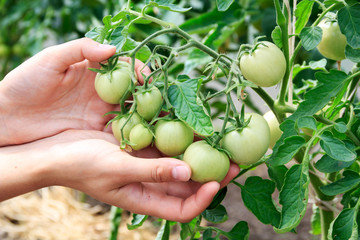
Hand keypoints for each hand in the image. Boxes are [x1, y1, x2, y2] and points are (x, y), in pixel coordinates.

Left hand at [0, 38, 149, 145]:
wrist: (5, 119)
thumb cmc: (24, 84)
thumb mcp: (49, 60)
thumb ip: (81, 49)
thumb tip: (113, 49)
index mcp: (94, 71)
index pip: (126, 68)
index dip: (141, 72)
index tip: (149, 80)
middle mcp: (102, 92)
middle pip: (134, 92)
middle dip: (152, 97)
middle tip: (166, 104)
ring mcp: (100, 113)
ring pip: (132, 113)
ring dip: (147, 117)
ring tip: (164, 122)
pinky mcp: (96, 133)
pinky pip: (121, 132)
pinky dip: (135, 134)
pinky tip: (147, 138)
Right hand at [0, 130, 239, 221]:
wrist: (54, 150)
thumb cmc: (80, 165)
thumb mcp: (117, 170)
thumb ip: (153, 173)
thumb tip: (189, 174)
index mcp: (144, 197)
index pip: (182, 209)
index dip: (203, 198)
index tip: (219, 180)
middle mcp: (149, 183)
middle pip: (188, 184)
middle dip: (211, 173)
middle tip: (232, 158)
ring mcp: (145, 163)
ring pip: (180, 162)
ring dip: (198, 153)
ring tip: (218, 140)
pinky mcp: (139, 145)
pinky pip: (165, 143)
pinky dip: (178, 136)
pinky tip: (189, 124)